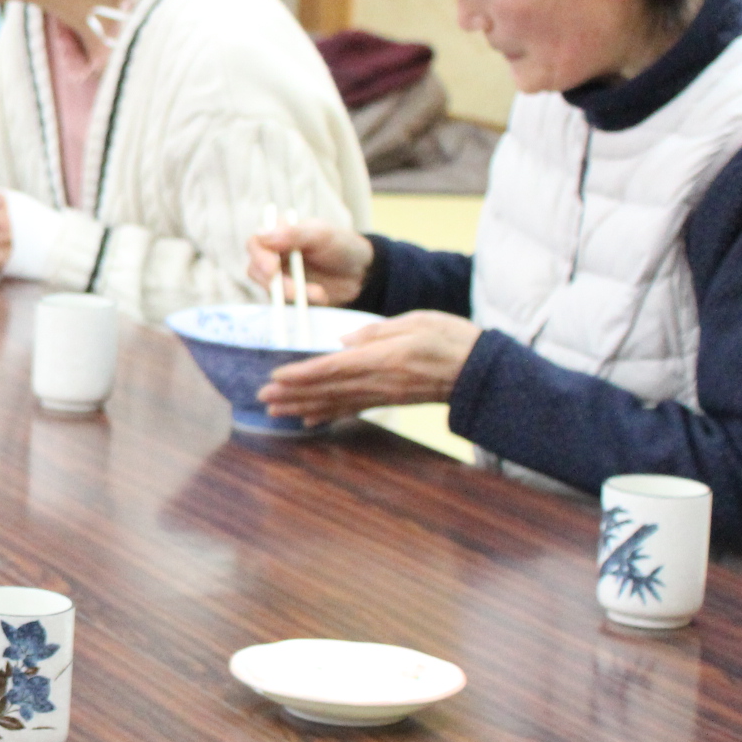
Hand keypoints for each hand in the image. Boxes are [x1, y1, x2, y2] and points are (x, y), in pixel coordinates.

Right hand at [247, 219, 370, 307]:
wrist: (361, 273)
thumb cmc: (341, 246)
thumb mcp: (322, 234)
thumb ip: (293, 234)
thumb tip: (261, 234)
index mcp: (278, 235)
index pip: (256, 244)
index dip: (260, 257)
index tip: (273, 268)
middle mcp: (273, 255)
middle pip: (256, 270)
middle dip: (277, 283)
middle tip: (296, 291)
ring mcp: (279, 277)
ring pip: (269, 289)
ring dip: (292, 293)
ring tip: (320, 294)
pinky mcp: (287, 295)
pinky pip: (283, 303)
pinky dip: (300, 302)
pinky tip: (321, 298)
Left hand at [259, 312, 482, 422]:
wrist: (480, 371)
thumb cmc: (451, 339)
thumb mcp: (416, 321)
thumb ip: (377, 331)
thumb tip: (343, 341)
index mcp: (383, 358)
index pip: (334, 367)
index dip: (303, 374)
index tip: (276, 377)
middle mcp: (379, 381)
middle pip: (327, 389)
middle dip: (292, 394)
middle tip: (261, 399)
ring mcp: (383, 395)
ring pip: (335, 403)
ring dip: (302, 407)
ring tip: (273, 412)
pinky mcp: (389, 401)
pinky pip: (353, 410)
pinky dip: (328, 415)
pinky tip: (308, 421)